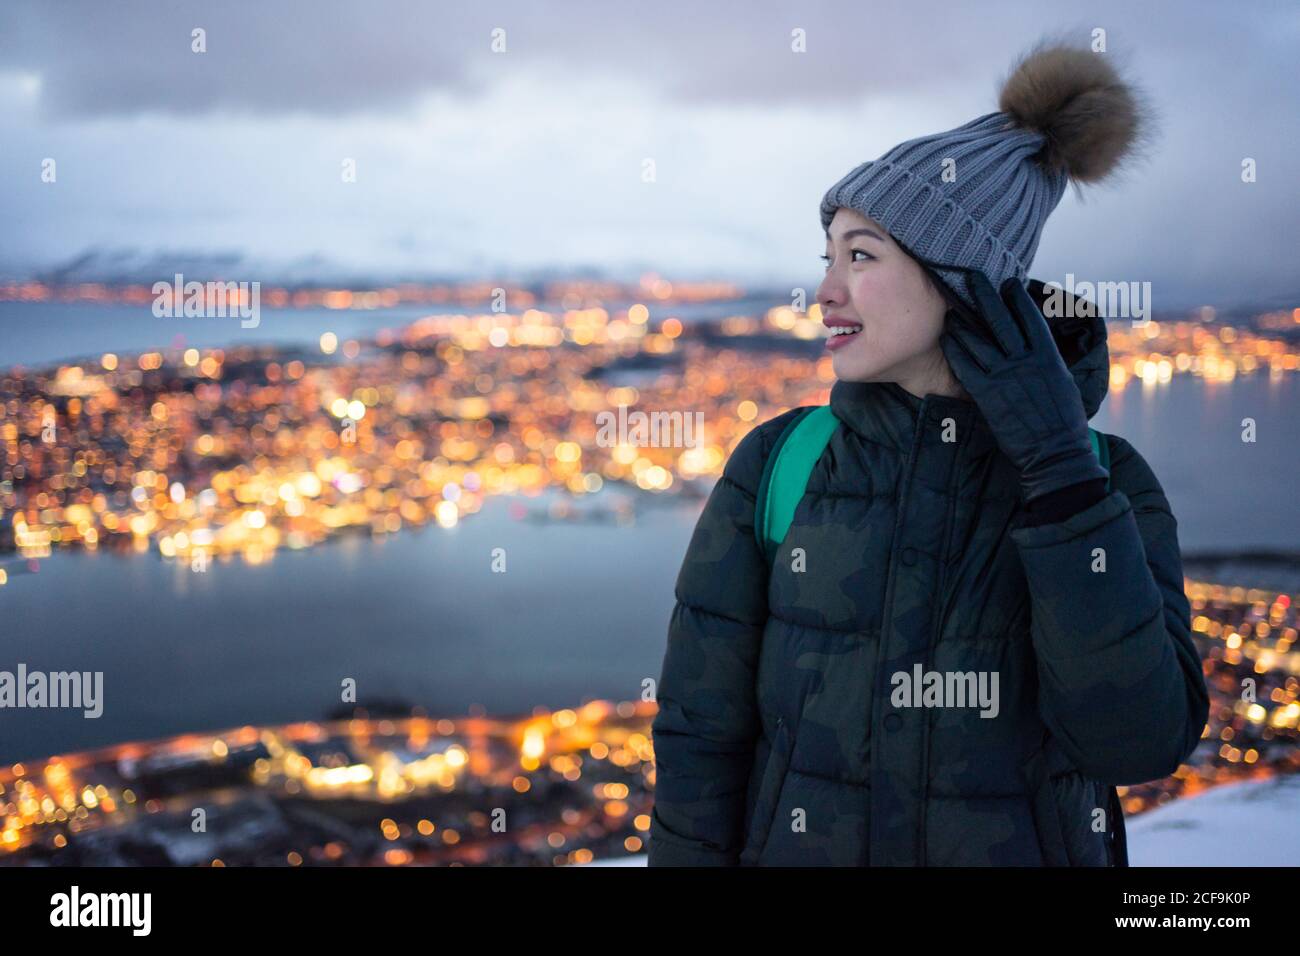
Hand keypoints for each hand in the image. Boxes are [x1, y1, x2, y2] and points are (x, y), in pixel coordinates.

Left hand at [939, 270, 1107, 503]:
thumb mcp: (1062, 382)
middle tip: (972, 277)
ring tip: (951, 309)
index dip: (1017, 298)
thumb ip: (1047, 361)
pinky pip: (966, 365)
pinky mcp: (987, 394)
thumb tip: (1039, 347)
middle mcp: (1026, 360)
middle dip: (986, 295)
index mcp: (1048, 356)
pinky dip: (956, 349)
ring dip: (963, 321)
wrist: (1055, 454)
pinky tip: (946, 338)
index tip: (1008, 283)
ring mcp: (1005, 376)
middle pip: (1001, 320)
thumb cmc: (1062, 422)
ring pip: (978, 339)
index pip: (1030, 317)